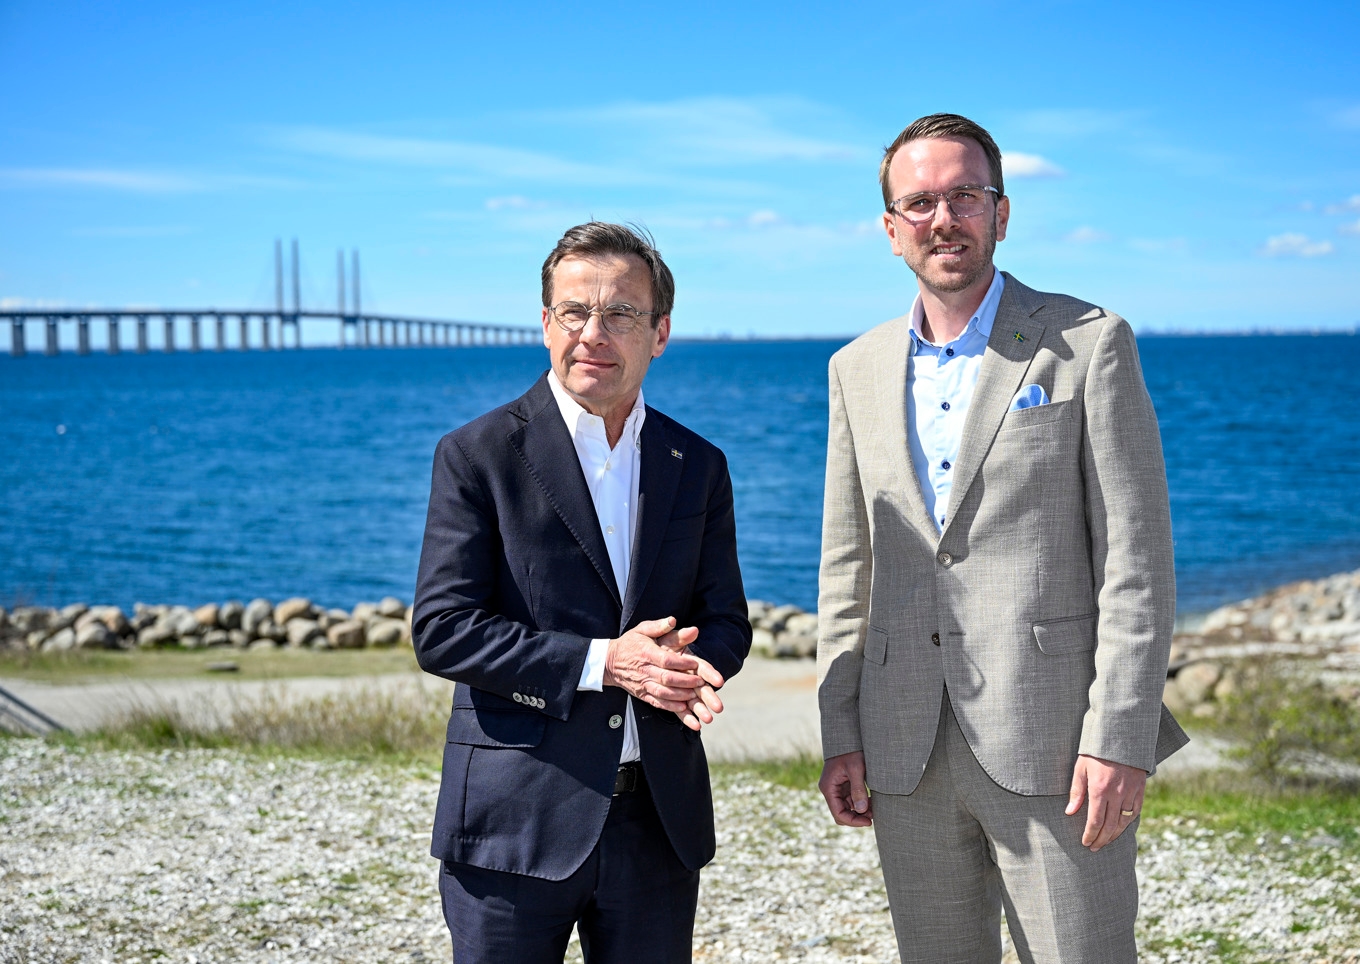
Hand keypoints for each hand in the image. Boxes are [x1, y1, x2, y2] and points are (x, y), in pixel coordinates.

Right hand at [604, 617, 722, 728]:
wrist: (610, 662)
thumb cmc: (630, 643)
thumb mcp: (642, 629)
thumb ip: (659, 626)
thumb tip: (673, 620)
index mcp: (646, 653)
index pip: (666, 659)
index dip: (682, 663)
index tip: (696, 664)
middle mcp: (644, 670)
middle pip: (667, 678)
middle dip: (685, 681)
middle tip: (700, 682)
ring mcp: (642, 684)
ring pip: (663, 693)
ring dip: (680, 696)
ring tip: (694, 694)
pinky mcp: (642, 694)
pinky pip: (657, 702)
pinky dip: (670, 707)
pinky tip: (682, 708)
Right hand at [819, 751, 871, 826]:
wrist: (848, 737)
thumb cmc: (851, 751)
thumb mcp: (856, 769)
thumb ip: (858, 789)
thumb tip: (862, 810)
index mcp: (828, 787)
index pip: (838, 813)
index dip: (853, 821)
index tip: (869, 822)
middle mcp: (830, 790)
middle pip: (842, 813)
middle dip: (857, 817)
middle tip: (873, 816)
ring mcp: (836, 788)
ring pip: (847, 808)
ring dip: (860, 811)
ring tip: (875, 808)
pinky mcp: (843, 786)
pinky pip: (851, 800)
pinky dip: (861, 803)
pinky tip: (872, 801)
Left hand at [1066, 754, 1146, 850]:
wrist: (1121, 736)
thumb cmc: (1095, 752)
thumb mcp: (1080, 768)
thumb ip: (1076, 792)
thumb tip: (1069, 812)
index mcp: (1099, 789)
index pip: (1095, 821)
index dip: (1090, 835)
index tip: (1085, 843)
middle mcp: (1116, 794)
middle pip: (1110, 826)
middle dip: (1101, 839)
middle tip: (1094, 847)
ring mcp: (1130, 792)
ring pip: (1123, 822)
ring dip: (1114, 835)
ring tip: (1105, 842)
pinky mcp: (1140, 789)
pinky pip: (1135, 811)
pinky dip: (1128, 822)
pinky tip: (1121, 828)